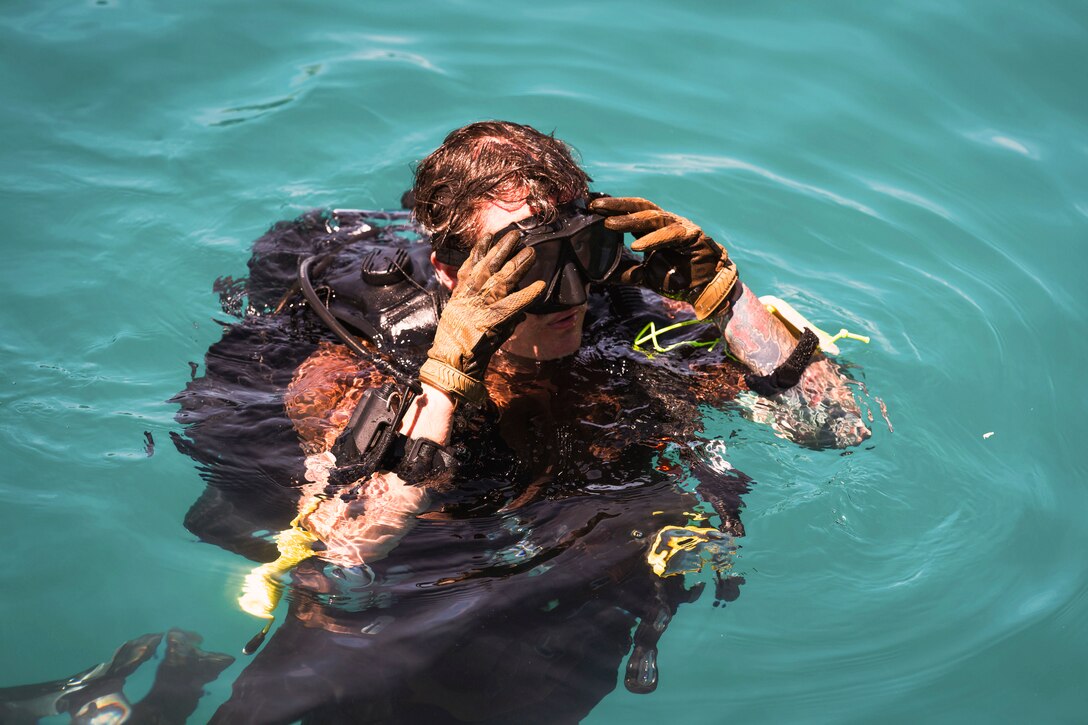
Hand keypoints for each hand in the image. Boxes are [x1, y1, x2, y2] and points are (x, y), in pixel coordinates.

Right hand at [418, 231, 544, 402]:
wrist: (450, 363)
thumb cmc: (454, 343)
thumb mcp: (459, 319)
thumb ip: (475, 306)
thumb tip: (506, 307)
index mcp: (460, 295)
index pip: (469, 266)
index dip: (479, 250)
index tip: (489, 236)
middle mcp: (469, 297)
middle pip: (488, 267)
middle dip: (502, 250)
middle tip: (515, 235)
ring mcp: (481, 307)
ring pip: (501, 280)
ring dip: (517, 265)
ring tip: (531, 253)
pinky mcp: (493, 320)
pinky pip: (513, 304)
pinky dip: (527, 295)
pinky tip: (540, 286)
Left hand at [589, 196, 738, 318]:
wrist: (705, 287)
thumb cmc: (676, 277)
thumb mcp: (643, 276)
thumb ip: (624, 272)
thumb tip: (598, 276)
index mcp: (653, 228)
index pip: (630, 212)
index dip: (611, 209)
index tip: (589, 208)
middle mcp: (665, 222)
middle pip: (639, 206)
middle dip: (617, 205)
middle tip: (595, 206)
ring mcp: (679, 226)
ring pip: (653, 217)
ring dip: (630, 220)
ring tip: (610, 224)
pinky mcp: (692, 235)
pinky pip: (670, 234)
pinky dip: (653, 239)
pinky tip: (637, 245)